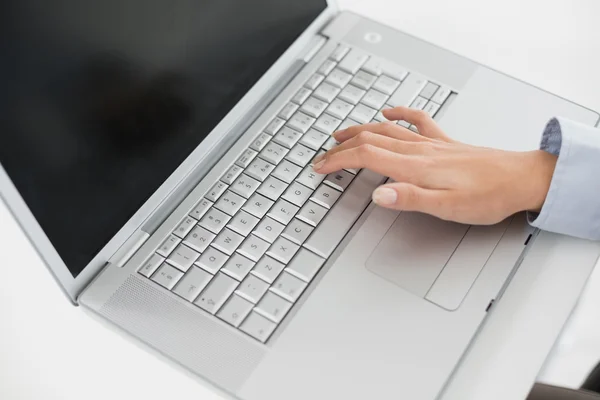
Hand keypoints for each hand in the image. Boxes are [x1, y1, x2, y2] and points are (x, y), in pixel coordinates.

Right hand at [312, 107, 556, 224]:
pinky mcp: (443, 143)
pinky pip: (417, 121)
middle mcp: (419, 151)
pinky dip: (400, 113)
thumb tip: (378, 195)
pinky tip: (390, 111)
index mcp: (415, 167)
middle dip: (341, 148)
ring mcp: (431, 144)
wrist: (520, 179)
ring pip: (386, 130)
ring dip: (360, 130)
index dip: (338, 161)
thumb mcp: (446, 208)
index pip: (366, 157)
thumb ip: (410, 199)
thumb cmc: (488, 197)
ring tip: (341, 134)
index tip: (320, 167)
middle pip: (370, 141)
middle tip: (322, 156)